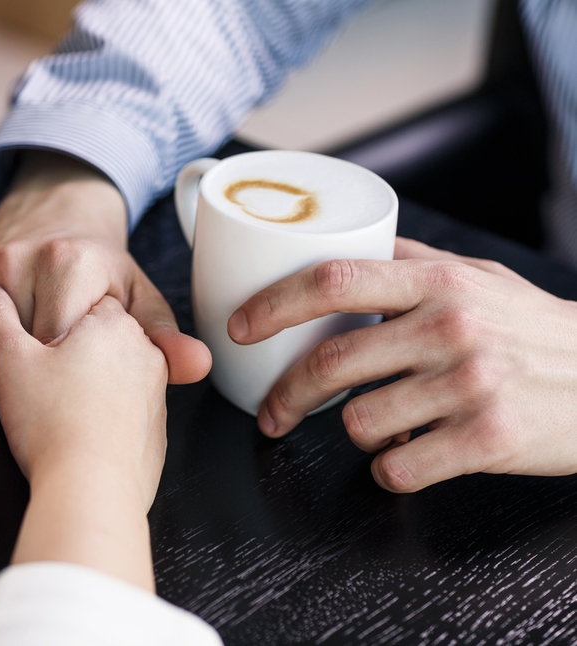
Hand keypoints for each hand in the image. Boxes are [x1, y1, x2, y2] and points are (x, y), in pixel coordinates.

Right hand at [0, 150, 209, 384]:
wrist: (54, 219)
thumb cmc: (100, 269)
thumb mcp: (139, 298)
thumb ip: (162, 337)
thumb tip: (198, 365)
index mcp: (71, 262)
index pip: (63, 345)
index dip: (71, 378)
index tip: (78, 392)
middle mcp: (20, 260)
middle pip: (21, 353)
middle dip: (38, 383)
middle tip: (55, 397)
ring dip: (3, 382)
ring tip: (31, 392)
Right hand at [0, 282, 167, 589]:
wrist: (93, 491)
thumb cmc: (53, 424)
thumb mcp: (10, 360)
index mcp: (113, 322)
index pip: (80, 302)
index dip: (49, 325)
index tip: (34, 348)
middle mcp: (145, 352)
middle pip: (98, 339)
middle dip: (70, 355)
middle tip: (39, 384)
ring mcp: (155, 392)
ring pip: (112, 376)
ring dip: (86, 386)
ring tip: (54, 413)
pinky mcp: (156, 429)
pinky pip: (124, 411)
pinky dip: (101, 417)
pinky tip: (75, 433)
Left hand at [227, 237, 576, 492]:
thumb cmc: (532, 328)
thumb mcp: (475, 276)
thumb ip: (408, 261)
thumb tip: (342, 244)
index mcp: (437, 281)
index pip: (332, 280)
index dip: (273, 303)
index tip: (240, 326)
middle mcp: (449, 326)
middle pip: (329, 362)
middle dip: (284, 395)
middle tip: (273, 412)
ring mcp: (468, 384)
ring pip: (358, 423)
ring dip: (353, 433)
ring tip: (378, 426)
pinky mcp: (486, 439)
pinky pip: (398, 467)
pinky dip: (389, 470)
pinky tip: (408, 457)